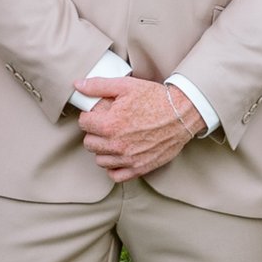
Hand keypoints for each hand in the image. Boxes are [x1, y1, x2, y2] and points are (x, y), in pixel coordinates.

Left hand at [77, 74, 200, 177]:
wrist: (182, 114)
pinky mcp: (139, 168)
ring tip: (113, 138)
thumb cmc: (155, 99)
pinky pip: (115, 175)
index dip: (89, 116)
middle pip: (89, 143)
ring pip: (100, 160)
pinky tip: (119, 155)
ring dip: (103, 149)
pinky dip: (114, 167)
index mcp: (110, 124)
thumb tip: (79, 86)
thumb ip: (99, 86)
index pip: (83, 123)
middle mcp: (117, 144)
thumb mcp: (126, 86)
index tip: (97, 114)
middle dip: (94, 132)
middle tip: (106, 125)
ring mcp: (128, 159)